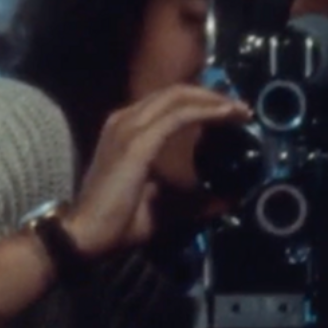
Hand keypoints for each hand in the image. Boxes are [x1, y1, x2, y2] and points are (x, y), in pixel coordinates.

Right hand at [63, 85, 251, 258]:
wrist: (86, 234)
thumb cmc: (118, 221)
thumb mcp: (163, 205)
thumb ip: (192, 198)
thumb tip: (227, 198)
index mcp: (125, 128)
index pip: (167, 103)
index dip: (200, 102)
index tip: (230, 113)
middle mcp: (124, 120)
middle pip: (175, 93)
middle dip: (212, 96)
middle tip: (241, 109)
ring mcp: (128, 127)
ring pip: (178, 97)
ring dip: (213, 100)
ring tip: (240, 110)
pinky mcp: (138, 142)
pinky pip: (178, 116)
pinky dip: (205, 111)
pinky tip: (226, 115)